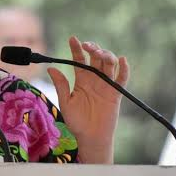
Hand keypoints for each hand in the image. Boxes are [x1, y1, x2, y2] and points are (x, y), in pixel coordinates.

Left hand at [47, 36, 129, 163]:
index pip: (79, 60)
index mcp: (81, 80)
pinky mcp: (116, 93)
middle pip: (96, 58)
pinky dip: (124, 69)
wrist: (90, 137)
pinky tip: (122, 60)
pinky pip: (122, 79)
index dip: (76, 48)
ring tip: (100, 53)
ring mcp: (106, 85)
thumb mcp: (66, 102)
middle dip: (93, 49)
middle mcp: (94, 79)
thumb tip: (51, 68)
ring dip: (106, 55)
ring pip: (109, 65)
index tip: (72, 38)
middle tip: (88, 46)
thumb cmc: (76, 122)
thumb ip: (61, 85)